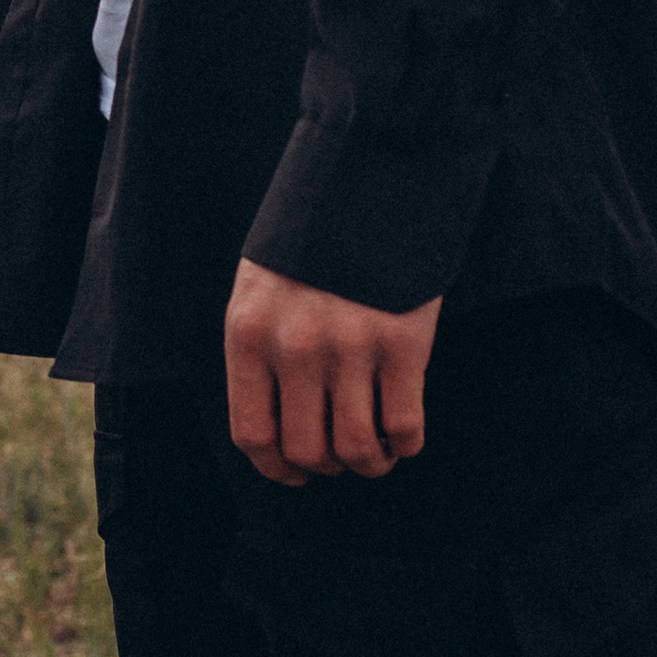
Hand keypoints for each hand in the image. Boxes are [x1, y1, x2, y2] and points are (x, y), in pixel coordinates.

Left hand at [225, 260, 441, 485]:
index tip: (296, 473)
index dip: (276, 468)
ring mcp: (351, 349)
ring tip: (375, 452)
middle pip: (307, 451)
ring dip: (369, 463)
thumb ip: (263, 351)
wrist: (368, 183)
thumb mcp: (262, 289)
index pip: (253, 434)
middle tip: (342, 456)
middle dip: (327, 466)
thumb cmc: (311, 242)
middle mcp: (296, 348)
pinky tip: (404, 436)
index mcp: (250, 334)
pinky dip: (406, 445)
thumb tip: (278, 428)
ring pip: (357, 449)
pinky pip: (404, 426)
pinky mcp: (403, 345)